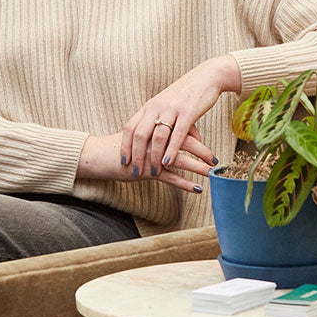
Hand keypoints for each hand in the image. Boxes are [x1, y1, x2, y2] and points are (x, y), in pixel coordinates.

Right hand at [77, 129, 215, 193]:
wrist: (101, 155)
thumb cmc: (123, 144)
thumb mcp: (143, 134)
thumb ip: (160, 132)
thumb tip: (179, 133)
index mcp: (155, 127)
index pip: (181, 128)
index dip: (196, 136)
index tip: (206, 144)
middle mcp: (155, 140)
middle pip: (184, 142)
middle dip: (202, 151)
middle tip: (216, 159)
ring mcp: (150, 156)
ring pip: (179, 160)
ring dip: (198, 167)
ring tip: (212, 173)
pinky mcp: (146, 172)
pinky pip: (169, 178)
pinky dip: (185, 184)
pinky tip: (197, 189)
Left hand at [121, 55, 242, 183]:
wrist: (208, 76)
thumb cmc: (187, 93)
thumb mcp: (168, 105)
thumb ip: (160, 120)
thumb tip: (156, 139)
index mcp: (150, 105)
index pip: (130, 127)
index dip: (125, 145)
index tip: (123, 160)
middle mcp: (157, 107)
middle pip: (140, 134)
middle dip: (136, 155)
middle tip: (135, 171)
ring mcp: (172, 109)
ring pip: (158, 136)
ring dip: (154, 157)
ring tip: (153, 172)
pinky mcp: (188, 112)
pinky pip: (177, 134)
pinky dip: (171, 150)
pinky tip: (168, 162)